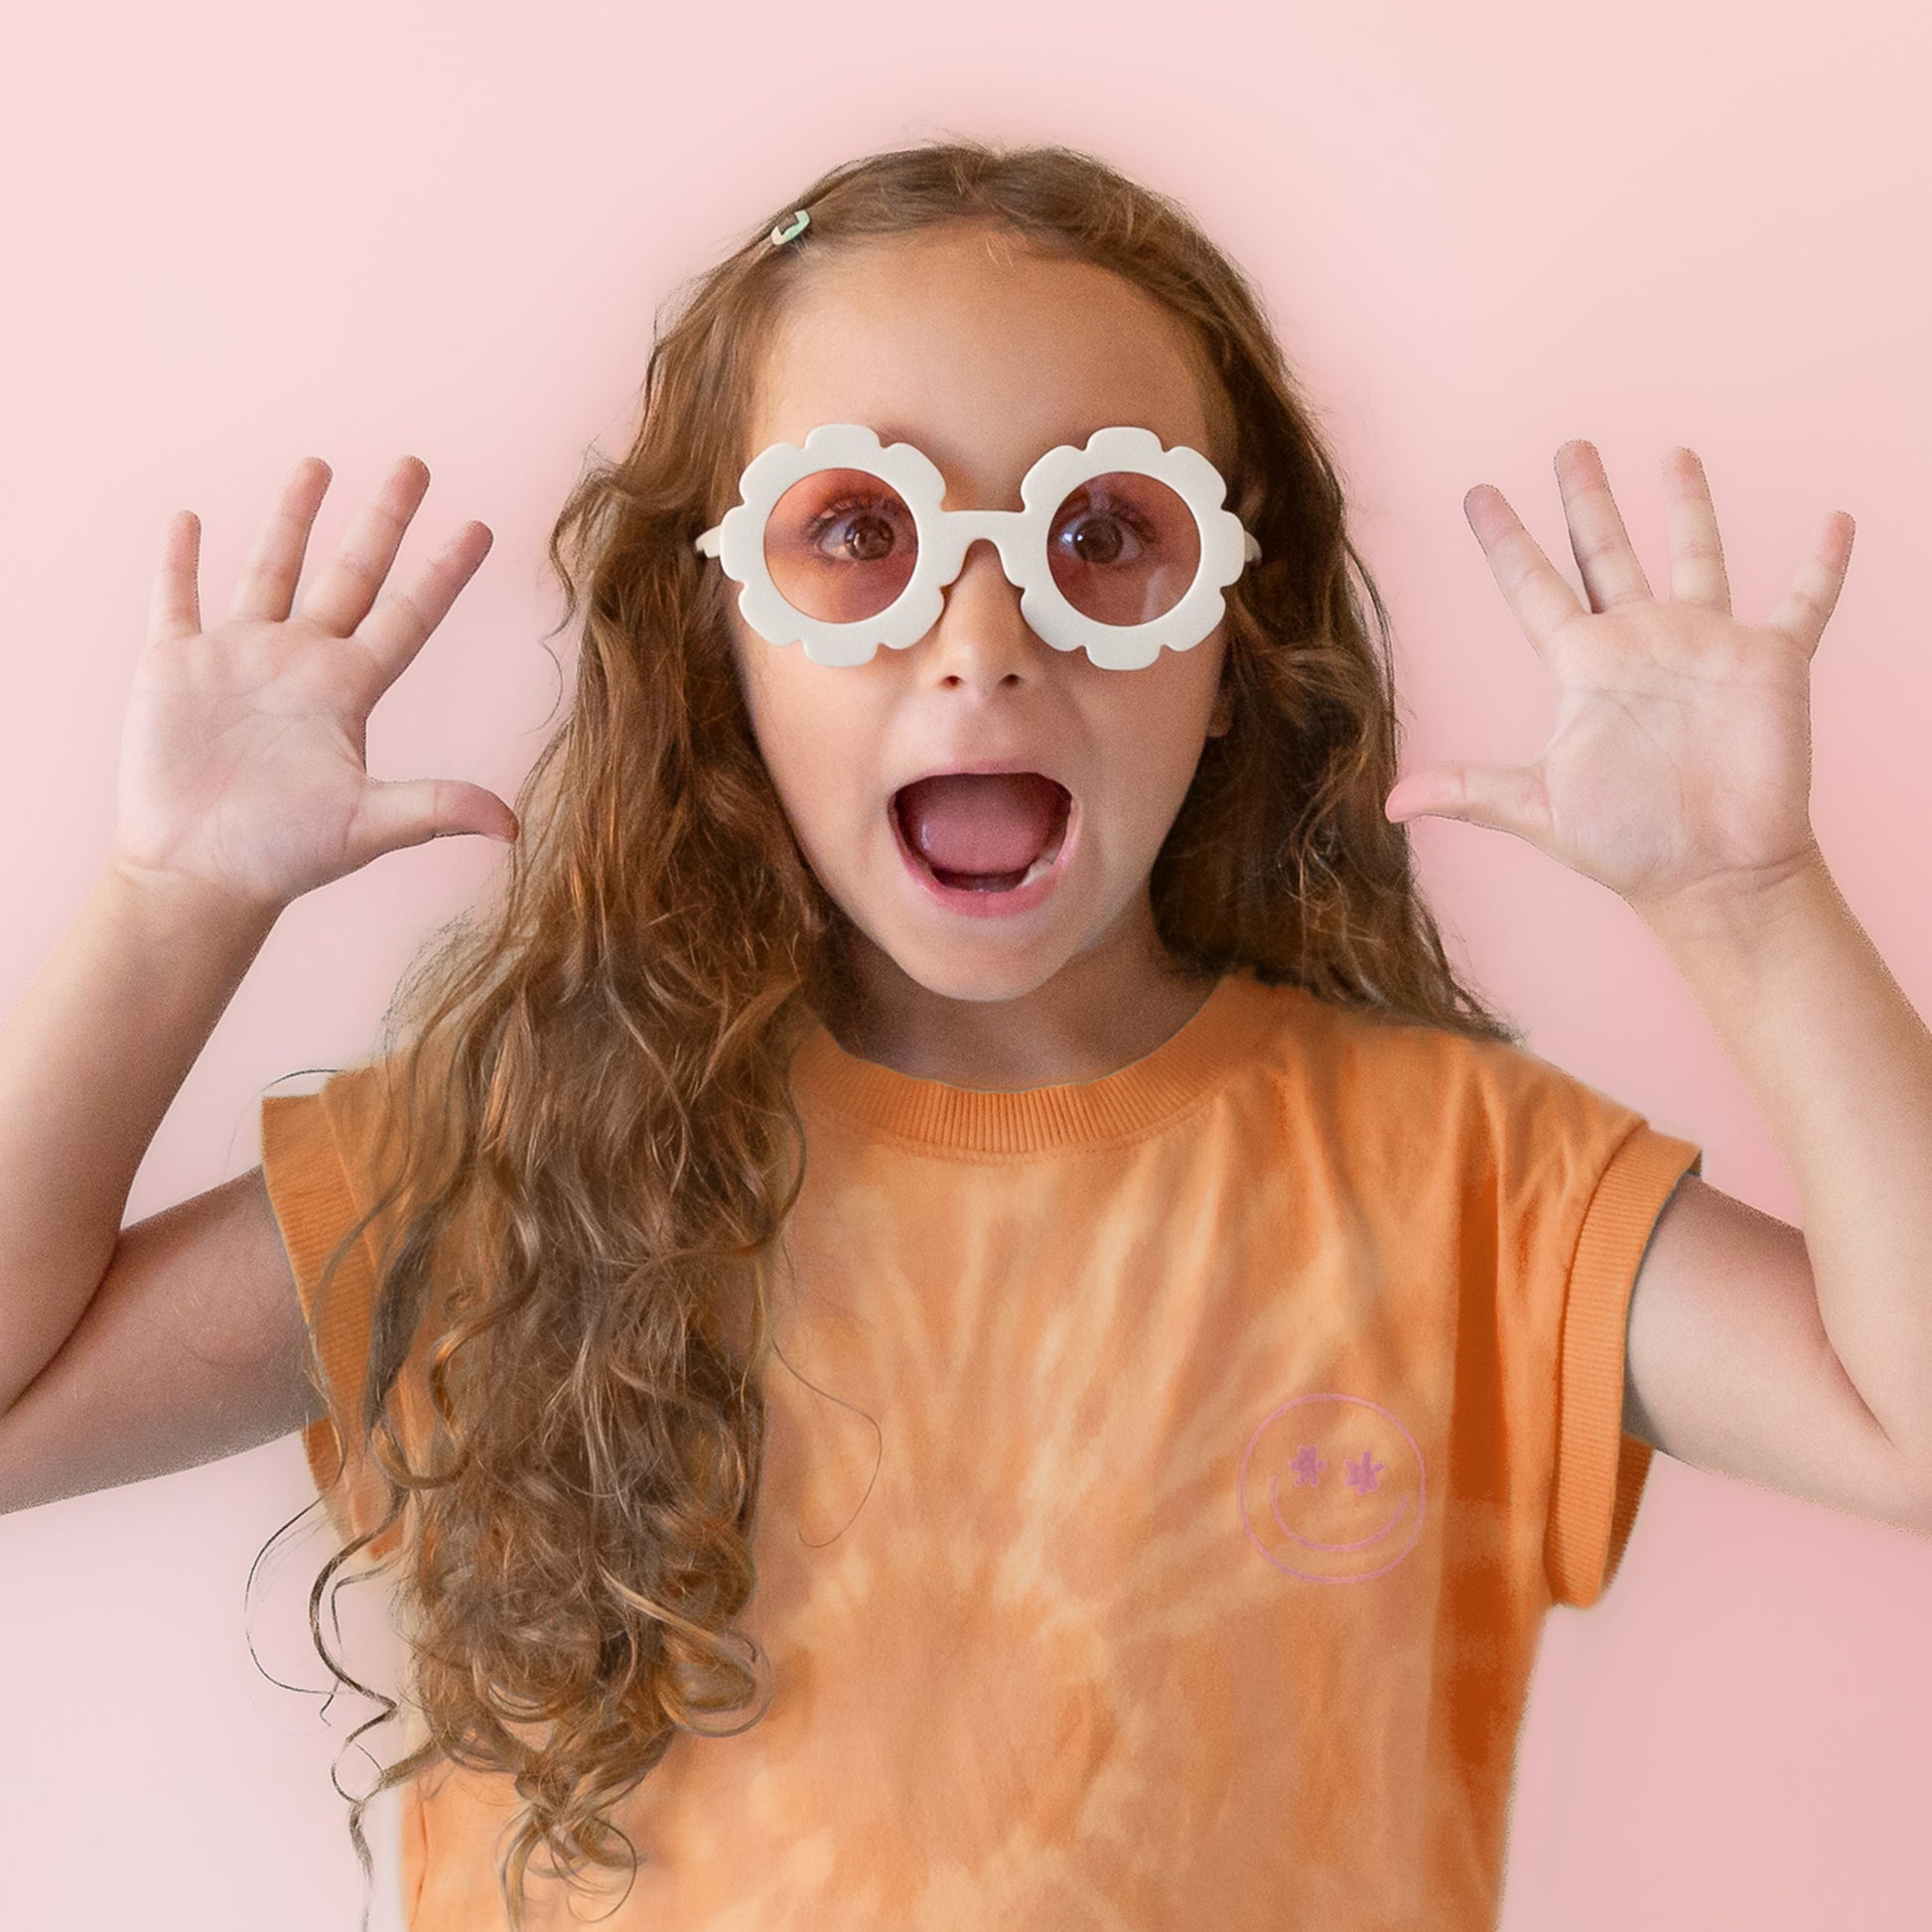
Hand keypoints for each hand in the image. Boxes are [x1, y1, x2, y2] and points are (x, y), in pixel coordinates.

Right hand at [111, 455, 518, 915]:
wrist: (197, 876)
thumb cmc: (284, 856)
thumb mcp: (368, 824)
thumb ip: (437, 809)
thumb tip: (514, 826)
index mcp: (349, 690)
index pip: (409, 616)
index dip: (444, 572)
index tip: (479, 526)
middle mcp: (300, 663)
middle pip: (351, 573)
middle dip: (381, 519)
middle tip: (415, 464)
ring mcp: (238, 659)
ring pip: (270, 569)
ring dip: (293, 517)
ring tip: (319, 464)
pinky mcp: (175, 667)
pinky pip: (177, 598)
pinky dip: (181, 559)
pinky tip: (191, 518)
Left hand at [1382, 441, 1854, 930]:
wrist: (1712, 875)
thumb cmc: (1625, 846)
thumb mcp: (1537, 809)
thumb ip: (1468, 790)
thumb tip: (1388, 805)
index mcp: (1584, 667)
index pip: (1534, 586)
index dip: (1506, 541)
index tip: (1477, 493)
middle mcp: (1640, 644)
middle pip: (1606, 552)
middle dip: (1587, 500)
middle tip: (1568, 445)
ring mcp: (1706, 648)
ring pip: (1696, 556)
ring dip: (1687, 506)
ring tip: (1673, 453)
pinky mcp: (1771, 664)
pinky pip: (1805, 602)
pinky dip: (1821, 564)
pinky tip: (1835, 521)